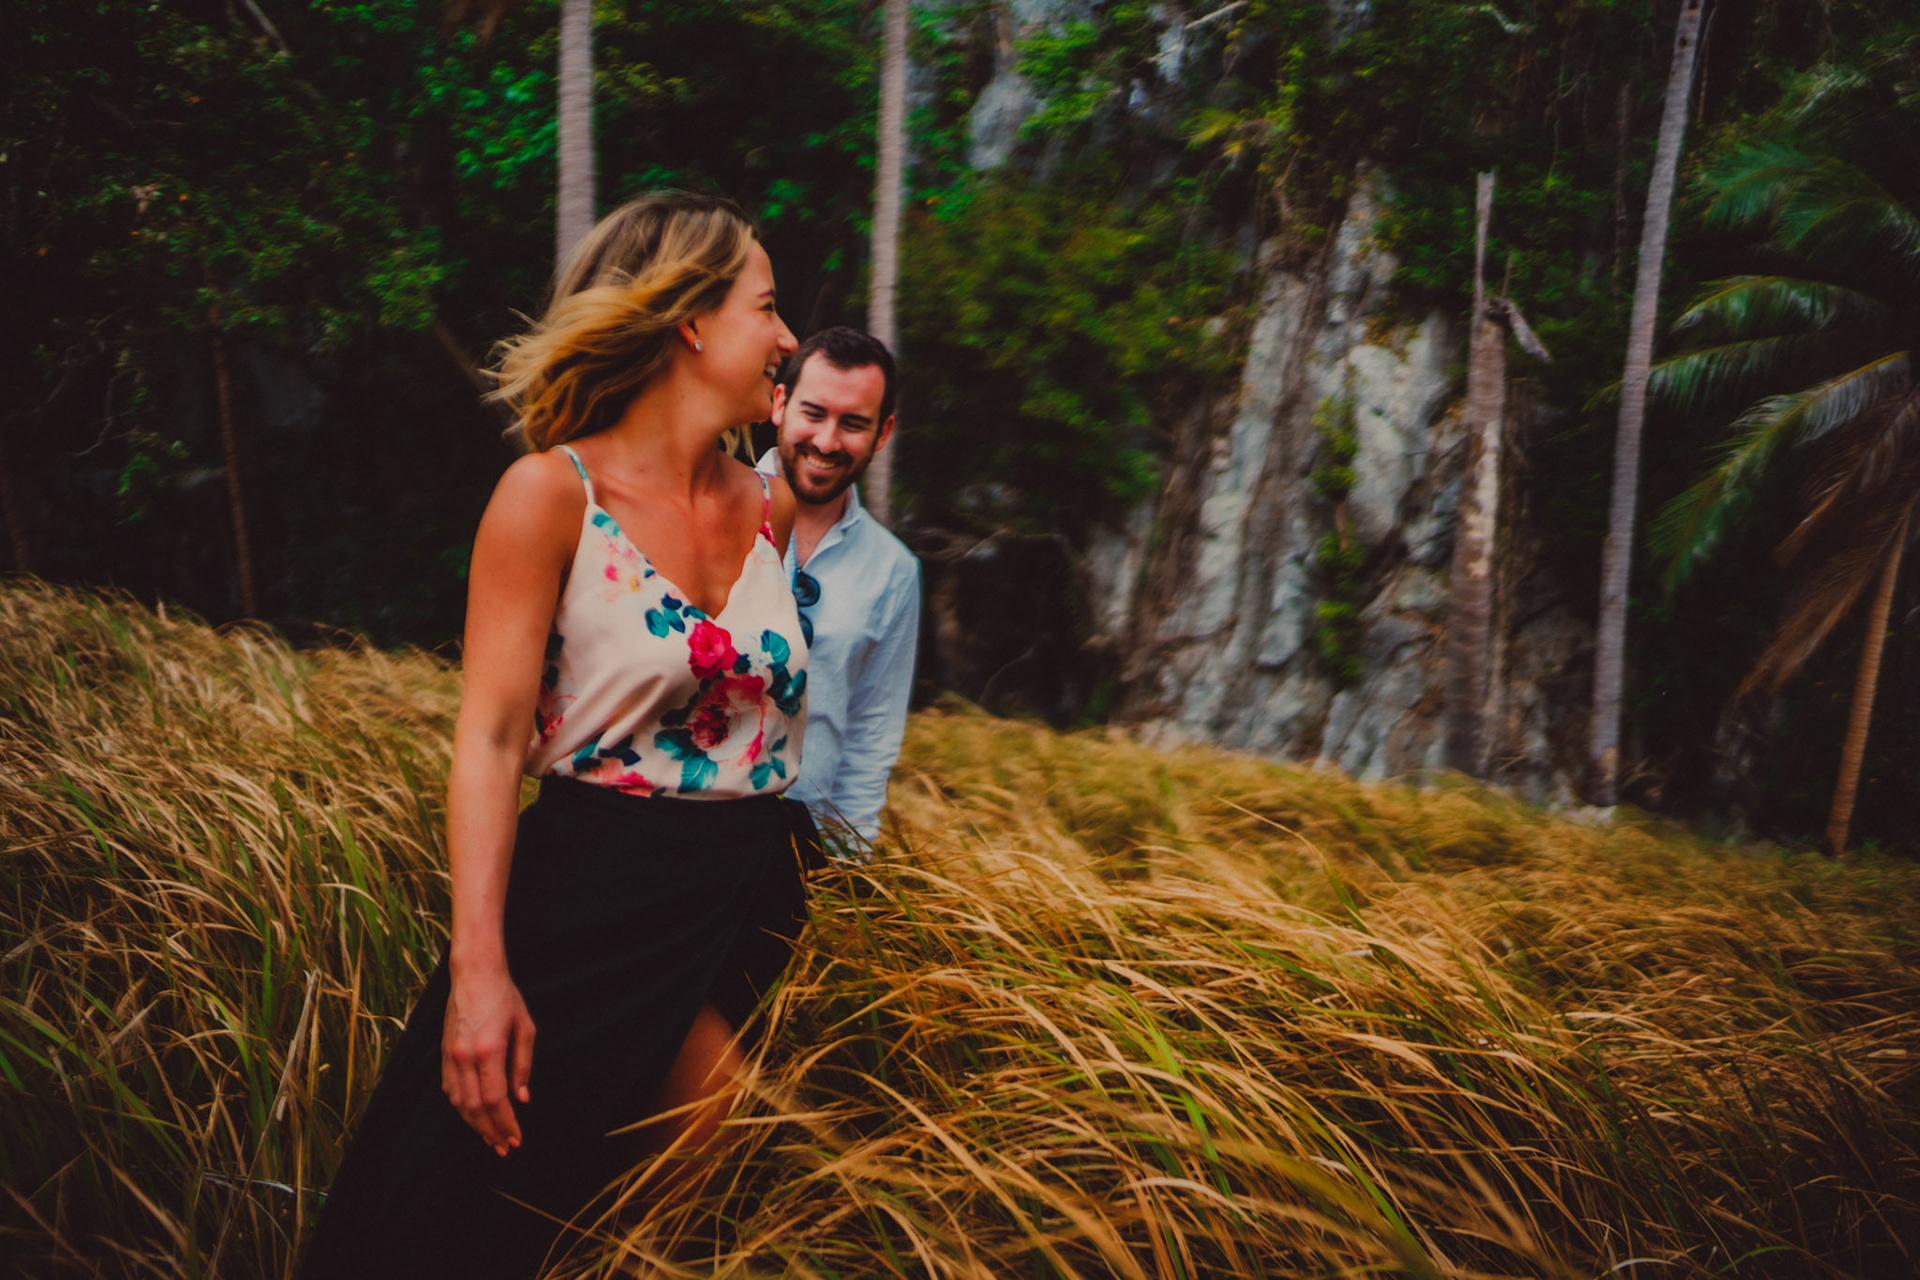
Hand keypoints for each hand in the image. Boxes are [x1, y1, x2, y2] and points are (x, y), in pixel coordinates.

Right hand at [441, 965, 535, 1155]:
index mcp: (489, 1050)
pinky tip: (473, 1115)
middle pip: (475, 1108)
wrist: (474, 974)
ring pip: (459, 1102)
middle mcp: (465, 1057)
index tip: (515, 1139)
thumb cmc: (504, 997)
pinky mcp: (443, 1053)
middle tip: (503, 1147)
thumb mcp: (524, 1028)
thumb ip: (523, 1065)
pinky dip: (461, 1107)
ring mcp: (450, 1056)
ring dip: (474, 1124)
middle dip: (490, 1131)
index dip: (505, 1124)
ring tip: (490, 1137)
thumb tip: (522, 1098)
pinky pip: (449, 1089)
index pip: (496, 1100)